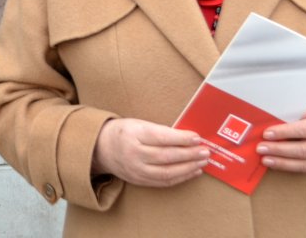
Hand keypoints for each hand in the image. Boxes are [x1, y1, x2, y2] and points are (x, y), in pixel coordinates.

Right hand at [92, 117, 209, 186]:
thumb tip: (187, 138)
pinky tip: (193, 171)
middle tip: (205, 151)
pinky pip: (164, 181)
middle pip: (166, 156)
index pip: (161, 137)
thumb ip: (160, 131)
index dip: (181, 139)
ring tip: (202, 162)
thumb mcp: (138, 124)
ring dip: (188, 168)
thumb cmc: (124, 132)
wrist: (101, 148)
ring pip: (167, 172)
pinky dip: (181, 177)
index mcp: (132, 134)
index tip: (197, 138)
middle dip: (189, 154)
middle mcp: (133, 153)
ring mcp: (136, 169)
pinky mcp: (139, 180)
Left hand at [258, 94, 305, 173]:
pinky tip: (276, 164)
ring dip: (283, 163)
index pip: (303, 130)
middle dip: (279, 150)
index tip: (267, 133)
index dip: (284, 133)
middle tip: (260, 148)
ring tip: (265, 159)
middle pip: (303, 149)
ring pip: (305, 163)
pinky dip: (290, 167)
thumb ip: (301, 108)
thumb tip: (279, 115)